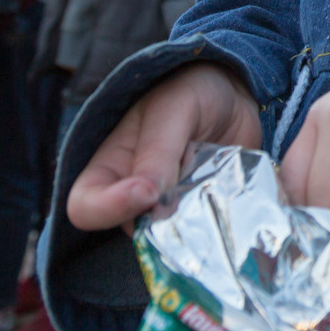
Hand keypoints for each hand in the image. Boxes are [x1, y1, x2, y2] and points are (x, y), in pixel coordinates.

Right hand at [66, 63, 261, 231]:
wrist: (231, 96)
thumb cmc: (188, 91)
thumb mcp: (171, 109)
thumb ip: (158, 150)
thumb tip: (149, 198)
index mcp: (109, 171)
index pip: (86, 206)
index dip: (108, 208)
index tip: (146, 193)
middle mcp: (135, 200)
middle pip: (136, 233)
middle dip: (166, 223)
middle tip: (198, 194)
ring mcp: (171, 213)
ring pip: (177, 239)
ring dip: (201, 224)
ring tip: (225, 190)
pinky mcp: (205, 218)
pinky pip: (211, 236)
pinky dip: (226, 226)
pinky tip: (243, 204)